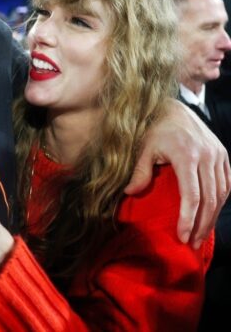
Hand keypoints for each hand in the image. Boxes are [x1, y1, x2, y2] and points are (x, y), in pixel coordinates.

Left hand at [127, 99, 230, 247]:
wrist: (173, 108)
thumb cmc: (153, 129)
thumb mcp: (142, 148)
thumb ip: (139, 171)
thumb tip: (130, 193)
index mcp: (187, 155)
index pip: (192, 195)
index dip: (189, 218)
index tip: (182, 236)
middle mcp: (207, 155)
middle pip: (210, 198)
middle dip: (201, 224)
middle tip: (192, 243)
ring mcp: (218, 155)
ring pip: (221, 193)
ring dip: (212, 216)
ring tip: (200, 234)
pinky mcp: (223, 155)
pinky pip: (226, 183)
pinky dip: (220, 201)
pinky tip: (210, 214)